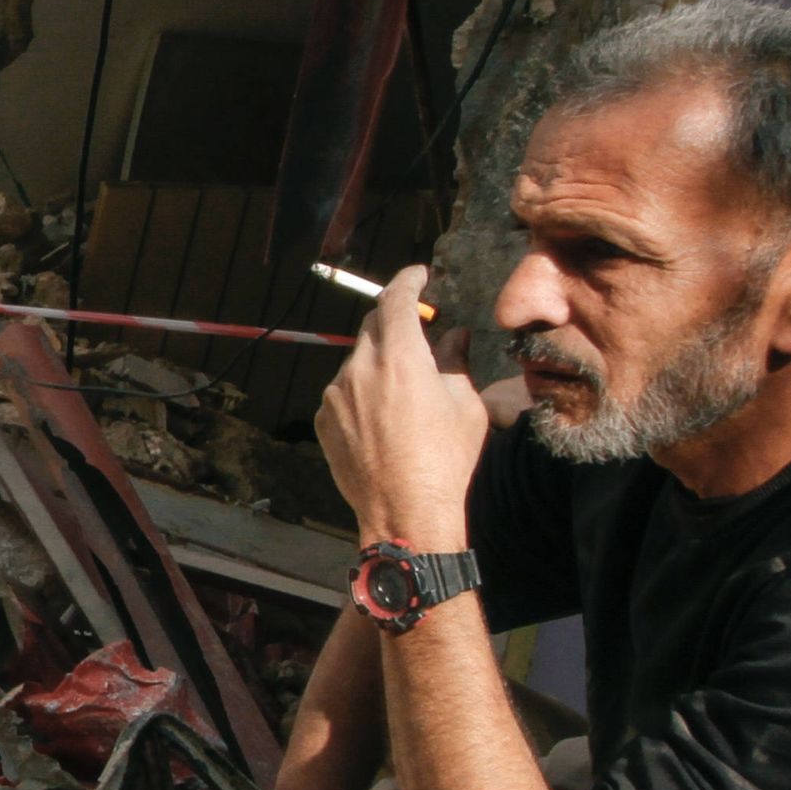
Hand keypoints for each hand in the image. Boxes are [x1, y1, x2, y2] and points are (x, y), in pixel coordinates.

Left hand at [317, 266, 489, 545]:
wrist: (405, 513)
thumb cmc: (445, 460)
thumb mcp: (467, 405)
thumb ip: (457, 361)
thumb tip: (457, 336)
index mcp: (401, 358)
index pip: (397, 298)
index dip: (409, 280)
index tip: (419, 276)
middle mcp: (361, 368)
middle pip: (373, 325)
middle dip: (395, 321)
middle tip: (418, 331)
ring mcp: (336, 393)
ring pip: (357, 360)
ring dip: (379, 361)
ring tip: (404, 390)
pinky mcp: (323, 418)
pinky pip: (343, 391)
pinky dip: (361, 390)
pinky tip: (384, 418)